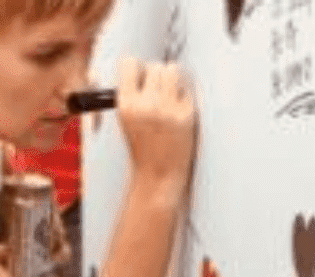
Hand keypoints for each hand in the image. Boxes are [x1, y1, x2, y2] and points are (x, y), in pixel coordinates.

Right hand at [115, 56, 198, 203]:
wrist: (159, 175)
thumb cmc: (142, 147)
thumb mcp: (126, 120)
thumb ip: (131, 94)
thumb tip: (141, 65)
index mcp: (126, 105)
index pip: (130, 64)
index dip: (138, 69)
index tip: (141, 79)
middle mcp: (146, 105)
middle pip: (155, 66)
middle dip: (158, 77)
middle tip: (158, 93)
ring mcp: (168, 109)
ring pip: (173, 70)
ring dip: (173, 80)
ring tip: (170, 97)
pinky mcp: (187, 114)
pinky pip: (188, 88)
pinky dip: (185, 96)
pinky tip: (179, 110)